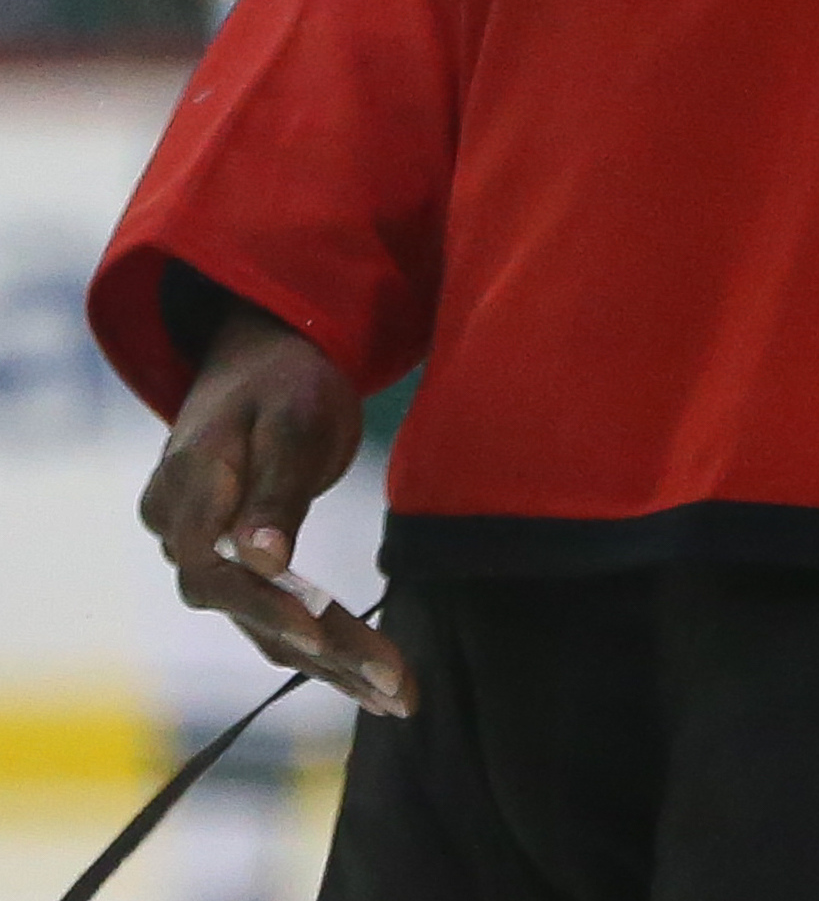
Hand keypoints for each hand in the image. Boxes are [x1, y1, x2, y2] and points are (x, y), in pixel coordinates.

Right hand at [140, 305, 413, 718]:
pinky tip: (369, 682)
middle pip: (245, 608)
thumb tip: (262, 563)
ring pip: (261, 624)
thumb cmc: (282, 379)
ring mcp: (200, 556)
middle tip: (394, 686)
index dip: (267, 608)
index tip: (325, 638)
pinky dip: (321, 650)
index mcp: (187, 485)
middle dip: (323, 652)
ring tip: (397, 698)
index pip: (216, 568)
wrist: (257, 363)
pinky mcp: (230, 572)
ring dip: (330, 665)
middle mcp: (178, 531)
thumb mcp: (291, 416)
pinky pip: (270, 618)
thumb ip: (275, 488)